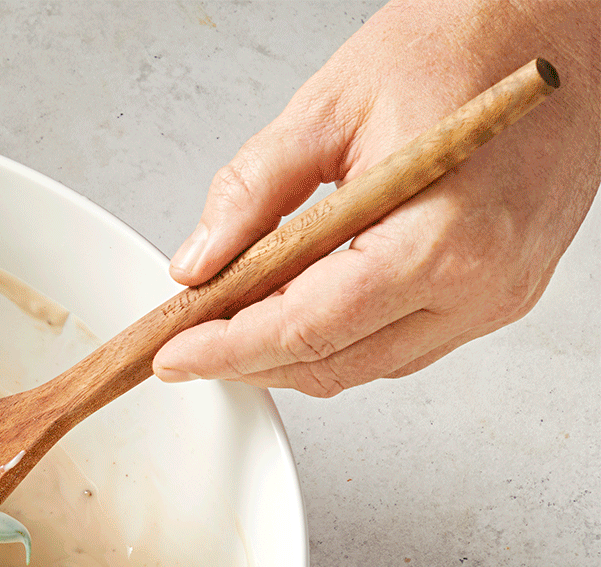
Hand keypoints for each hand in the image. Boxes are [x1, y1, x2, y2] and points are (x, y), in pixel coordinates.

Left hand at [153, 0, 600, 396]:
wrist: (560, 23)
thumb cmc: (466, 42)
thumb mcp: (329, 107)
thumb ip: (253, 192)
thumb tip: (199, 262)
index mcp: (441, 239)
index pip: (307, 327)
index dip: (227, 350)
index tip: (172, 354)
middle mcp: (481, 283)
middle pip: (336, 363)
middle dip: (249, 362)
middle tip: (185, 347)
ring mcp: (499, 296)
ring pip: (369, 366)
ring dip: (294, 356)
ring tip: (231, 329)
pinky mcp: (505, 293)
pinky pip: (406, 344)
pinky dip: (345, 338)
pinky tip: (300, 311)